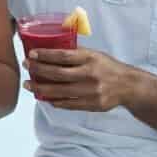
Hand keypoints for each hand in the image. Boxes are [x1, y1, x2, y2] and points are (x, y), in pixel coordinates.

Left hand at [25, 48, 139, 112]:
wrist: (128, 86)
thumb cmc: (108, 68)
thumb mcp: (95, 55)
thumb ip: (76, 55)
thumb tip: (52, 52)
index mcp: (90, 58)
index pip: (63, 56)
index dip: (45, 55)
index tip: (32, 54)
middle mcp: (89, 74)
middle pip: (57, 73)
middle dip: (38, 70)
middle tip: (27, 66)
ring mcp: (90, 91)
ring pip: (59, 91)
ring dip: (40, 88)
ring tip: (29, 84)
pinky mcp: (91, 104)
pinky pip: (67, 104)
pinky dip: (53, 100)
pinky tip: (44, 97)